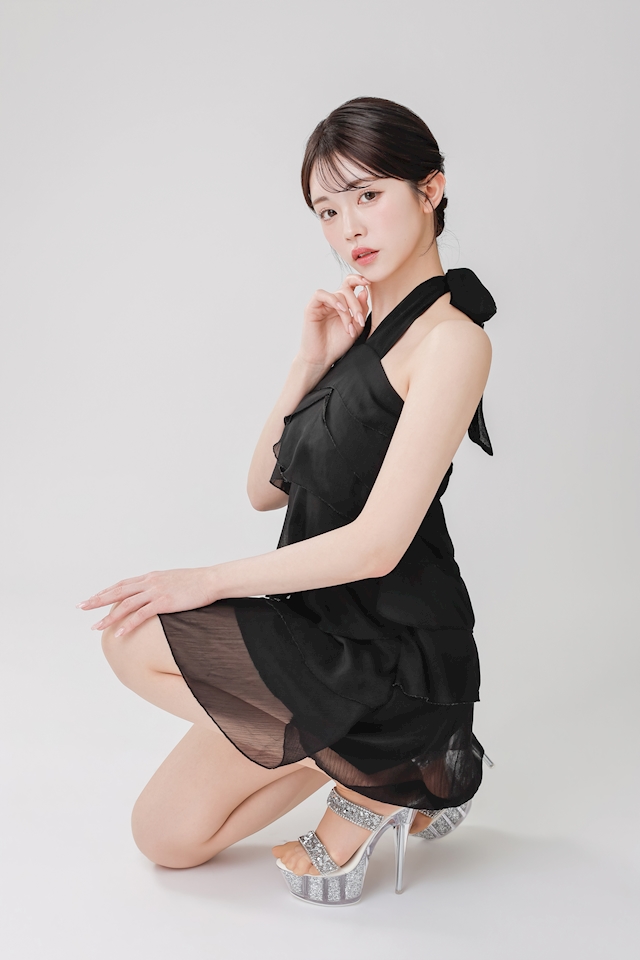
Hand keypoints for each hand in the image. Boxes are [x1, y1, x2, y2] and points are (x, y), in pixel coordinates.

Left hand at [77, 566, 217, 636]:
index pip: (122, 584)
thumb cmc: (196, 582)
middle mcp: (149, 582)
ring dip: (108, 616)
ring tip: (96, 627)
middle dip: (98, 600)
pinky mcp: (163, 602)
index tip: (92, 598)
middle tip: (81, 607)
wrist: (211, 580)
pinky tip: (118, 633)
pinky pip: (141, 614)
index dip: (106, 591)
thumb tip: (153, 595)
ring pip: (125, 604)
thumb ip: (160, 586)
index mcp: (150, 577)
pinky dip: (127, 624)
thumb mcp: (173, 581)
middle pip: (117, 591)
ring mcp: (155, 591)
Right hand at [298, 274, 370, 369]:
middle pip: (347, 290)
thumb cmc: (337, 344)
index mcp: (343, 304)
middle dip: (356, 304)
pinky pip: (321, 294)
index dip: (359, 279)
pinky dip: (333, 299)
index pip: (350, 284)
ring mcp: (322, 304)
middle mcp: (332, 302)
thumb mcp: (356, 327)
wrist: (323, 358)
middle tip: (359, 320)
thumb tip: (364, 291)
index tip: (369, 283)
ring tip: (348, 326)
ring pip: (338, 294)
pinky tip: (340, 309)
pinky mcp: (312, 308)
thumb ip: (361, 310)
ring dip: (347, 309)